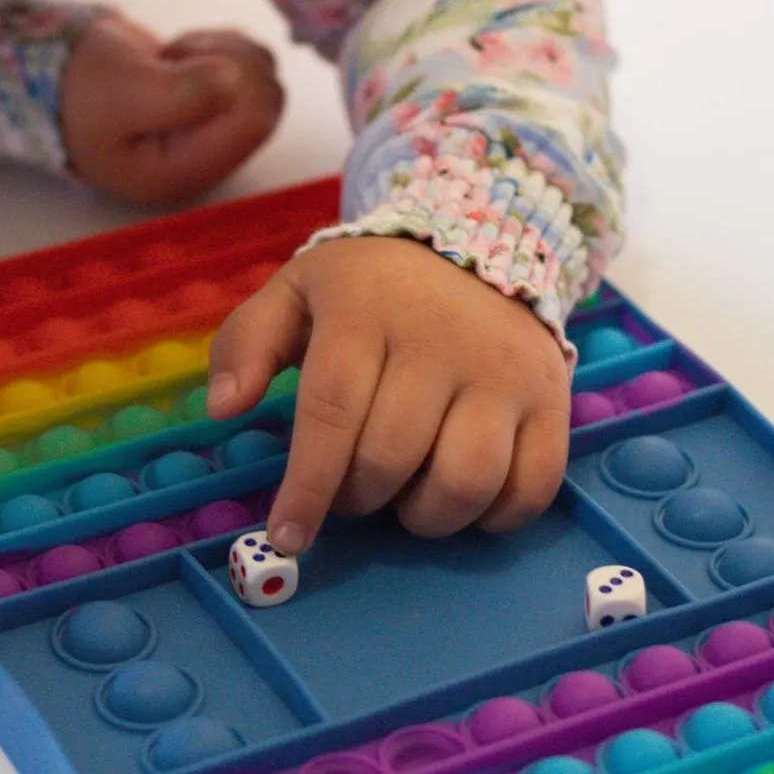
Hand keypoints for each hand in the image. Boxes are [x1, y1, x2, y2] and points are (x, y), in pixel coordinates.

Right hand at [61, 15, 283, 205]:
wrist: (52, 76)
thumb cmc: (80, 90)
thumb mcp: (122, 91)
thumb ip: (181, 93)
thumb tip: (236, 80)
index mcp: (186, 171)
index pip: (255, 120)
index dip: (235, 77)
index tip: (183, 61)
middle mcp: (209, 159)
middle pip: (268, 100)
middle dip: (230, 61)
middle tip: (177, 57)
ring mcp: (215, 132)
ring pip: (265, 77)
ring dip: (225, 50)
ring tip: (174, 57)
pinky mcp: (218, 104)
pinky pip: (254, 66)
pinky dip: (225, 46)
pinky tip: (184, 55)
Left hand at [206, 236, 569, 553]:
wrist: (481, 237)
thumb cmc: (372, 285)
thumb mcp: (297, 289)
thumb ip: (246, 342)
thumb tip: (222, 409)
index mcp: (366, 308)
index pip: (331, 410)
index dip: (306, 485)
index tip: (287, 536)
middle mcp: (440, 337)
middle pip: (391, 455)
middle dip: (358, 498)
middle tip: (351, 493)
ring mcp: (503, 369)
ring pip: (465, 480)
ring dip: (425, 516)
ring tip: (405, 498)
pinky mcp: (551, 396)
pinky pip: (532, 486)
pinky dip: (494, 516)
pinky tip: (463, 499)